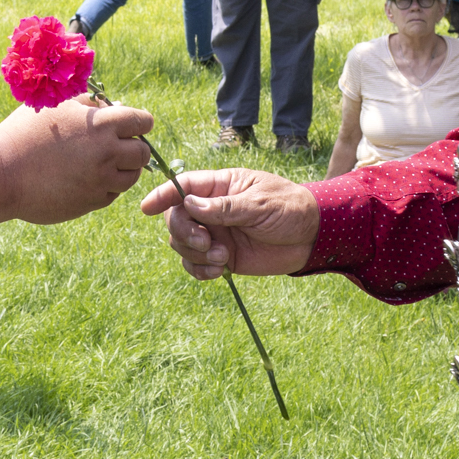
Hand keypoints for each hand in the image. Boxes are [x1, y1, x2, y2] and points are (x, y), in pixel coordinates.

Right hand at [0, 97, 153, 221]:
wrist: (1, 174)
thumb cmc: (24, 132)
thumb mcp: (56, 106)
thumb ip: (89, 102)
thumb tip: (114, 106)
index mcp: (101, 124)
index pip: (143, 121)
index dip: (139, 122)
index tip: (129, 125)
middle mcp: (106, 152)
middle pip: (143, 153)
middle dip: (134, 147)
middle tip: (116, 146)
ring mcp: (100, 180)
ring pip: (132, 176)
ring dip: (123, 169)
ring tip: (100, 163)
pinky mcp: (91, 202)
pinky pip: (112, 194)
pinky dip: (105, 186)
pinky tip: (85, 178)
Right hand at [139, 168, 319, 278]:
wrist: (312, 237)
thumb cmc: (290, 209)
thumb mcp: (260, 204)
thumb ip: (225, 207)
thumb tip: (189, 204)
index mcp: (221, 187)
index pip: (183, 186)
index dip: (162, 195)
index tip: (146, 208)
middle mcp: (212, 210)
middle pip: (177, 218)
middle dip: (183, 232)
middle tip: (205, 243)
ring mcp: (216, 234)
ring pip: (182, 244)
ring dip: (194, 254)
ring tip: (222, 257)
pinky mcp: (222, 257)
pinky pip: (196, 265)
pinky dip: (200, 270)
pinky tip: (217, 272)